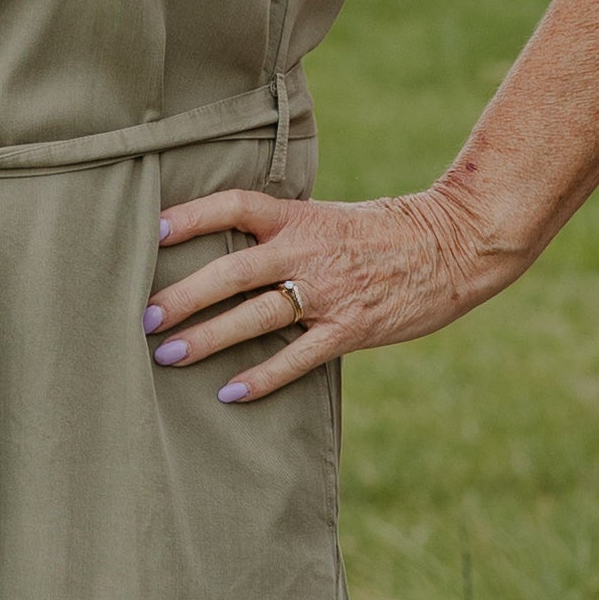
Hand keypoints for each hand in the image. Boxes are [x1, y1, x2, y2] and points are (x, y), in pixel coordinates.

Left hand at [141, 182, 505, 402]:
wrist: (454, 245)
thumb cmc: (385, 232)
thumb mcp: (330, 217)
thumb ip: (283, 232)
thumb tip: (226, 247)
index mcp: (300, 217)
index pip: (236, 206)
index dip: (193, 216)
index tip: (153, 230)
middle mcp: (308, 251)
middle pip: (233, 270)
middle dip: (185, 294)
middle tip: (144, 315)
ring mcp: (329, 292)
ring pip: (256, 315)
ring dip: (209, 336)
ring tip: (168, 355)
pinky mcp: (350, 328)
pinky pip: (298, 357)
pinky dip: (263, 377)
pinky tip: (230, 393)